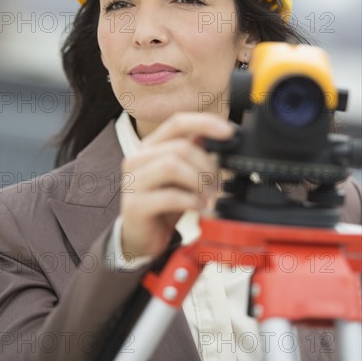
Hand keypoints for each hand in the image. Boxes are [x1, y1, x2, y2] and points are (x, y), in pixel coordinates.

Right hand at [120, 113, 233, 257]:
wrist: (142, 238)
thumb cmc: (164, 204)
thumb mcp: (182, 175)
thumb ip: (194, 152)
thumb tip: (217, 132)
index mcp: (150, 147)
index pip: (177, 122)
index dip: (205, 123)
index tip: (229, 132)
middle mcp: (137, 159)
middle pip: (180, 147)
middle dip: (206, 166)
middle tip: (217, 185)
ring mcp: (133, 181)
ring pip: (172, 166)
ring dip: (198, 182)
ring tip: (207, 197)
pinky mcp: (135, 205)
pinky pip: (169, 196)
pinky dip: (191, 202)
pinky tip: (197, 208)